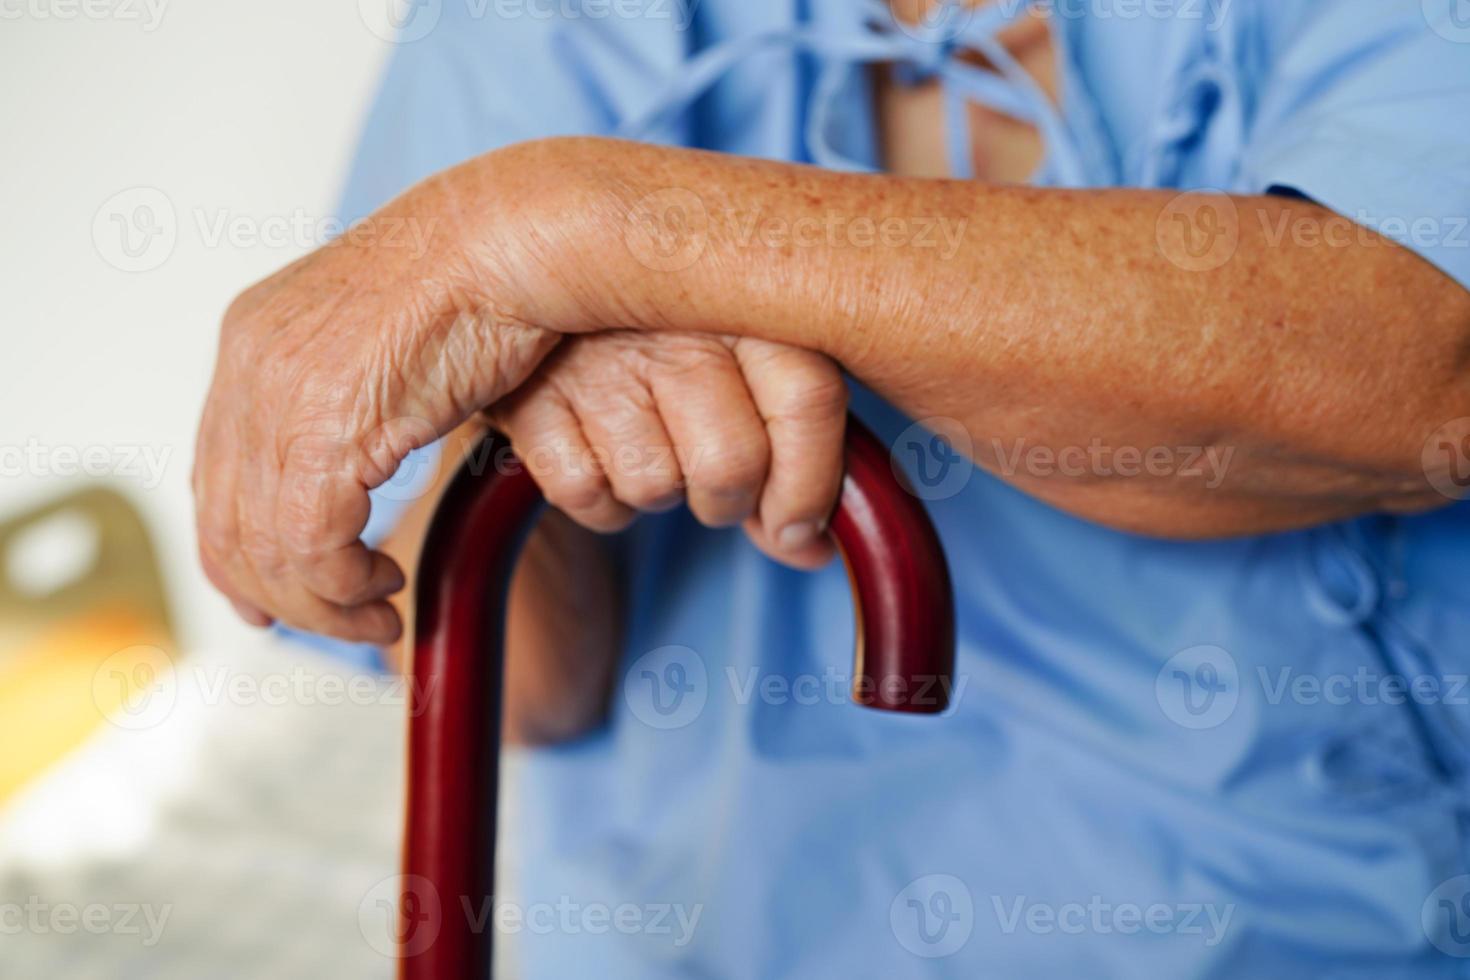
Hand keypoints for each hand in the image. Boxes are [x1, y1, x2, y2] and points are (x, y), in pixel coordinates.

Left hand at [192, 174, 563, 644]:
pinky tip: (388, 584)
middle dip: (283, 595)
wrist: (514, 242)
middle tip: (347, 622)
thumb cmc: (485, 283)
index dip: (240, 553)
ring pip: (265, 546)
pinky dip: (345, 586)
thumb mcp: (394, 348)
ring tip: (379, 615)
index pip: (216, 475)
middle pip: (226, 522)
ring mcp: (280, 392)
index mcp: (257, 339)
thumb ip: (353, 404)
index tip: (277, 600)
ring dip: (324, 603)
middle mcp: (251, 364)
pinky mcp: (324, 425)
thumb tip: (355, 459)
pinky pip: (310, 543)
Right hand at [487, 330, 847, 568]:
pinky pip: (586, 496)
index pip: (807, 401)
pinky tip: (602, 454)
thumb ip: (792, 449)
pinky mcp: (532, 396)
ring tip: (647, 440)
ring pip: (655, 488)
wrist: (545, 289)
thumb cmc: (674, 338)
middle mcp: (670, 315)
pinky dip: (600, 502)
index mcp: (745, 295)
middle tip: (711, 478)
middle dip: (727, 501)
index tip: (800, 527)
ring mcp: (596, 355)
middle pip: (731, 465)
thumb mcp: (746, 358)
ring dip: (659, 491)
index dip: (812, 487)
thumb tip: (809, 549)